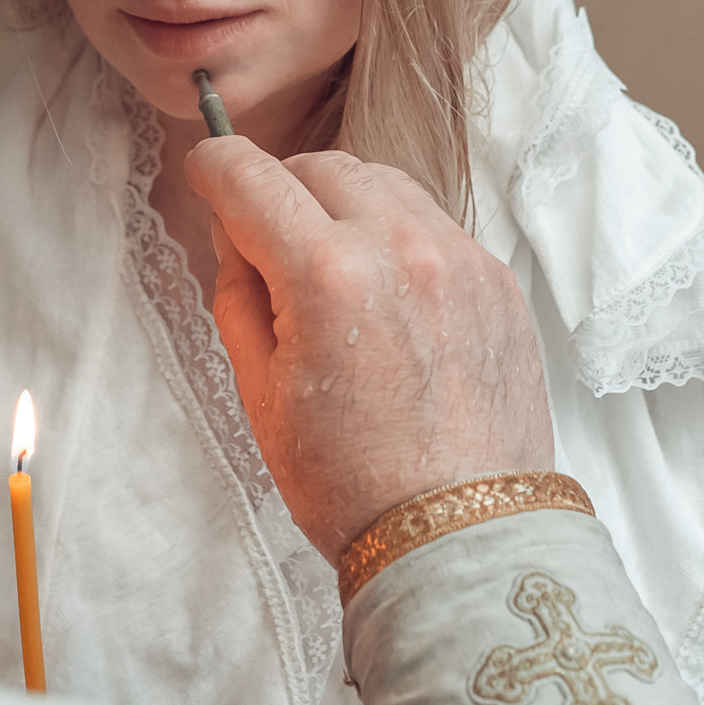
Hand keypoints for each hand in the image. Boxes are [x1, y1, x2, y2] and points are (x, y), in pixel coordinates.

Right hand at [187, 137, 553, 563]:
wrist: (461, 540)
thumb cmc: (352, 483)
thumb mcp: (258, 391)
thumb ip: (237, 291)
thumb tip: (237, 233)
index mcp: (326, 274)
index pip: (249, 175)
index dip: (212, 169)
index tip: (205, 181)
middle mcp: (400, 247)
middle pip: (318, 164)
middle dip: (279, 190)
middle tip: (267, 245)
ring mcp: (460, 259)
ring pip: (382, 181)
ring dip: (342, 205)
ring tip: (332, 271)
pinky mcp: (497, 281)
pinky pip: (433, 224)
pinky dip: (397, 239)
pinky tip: (388, 299)